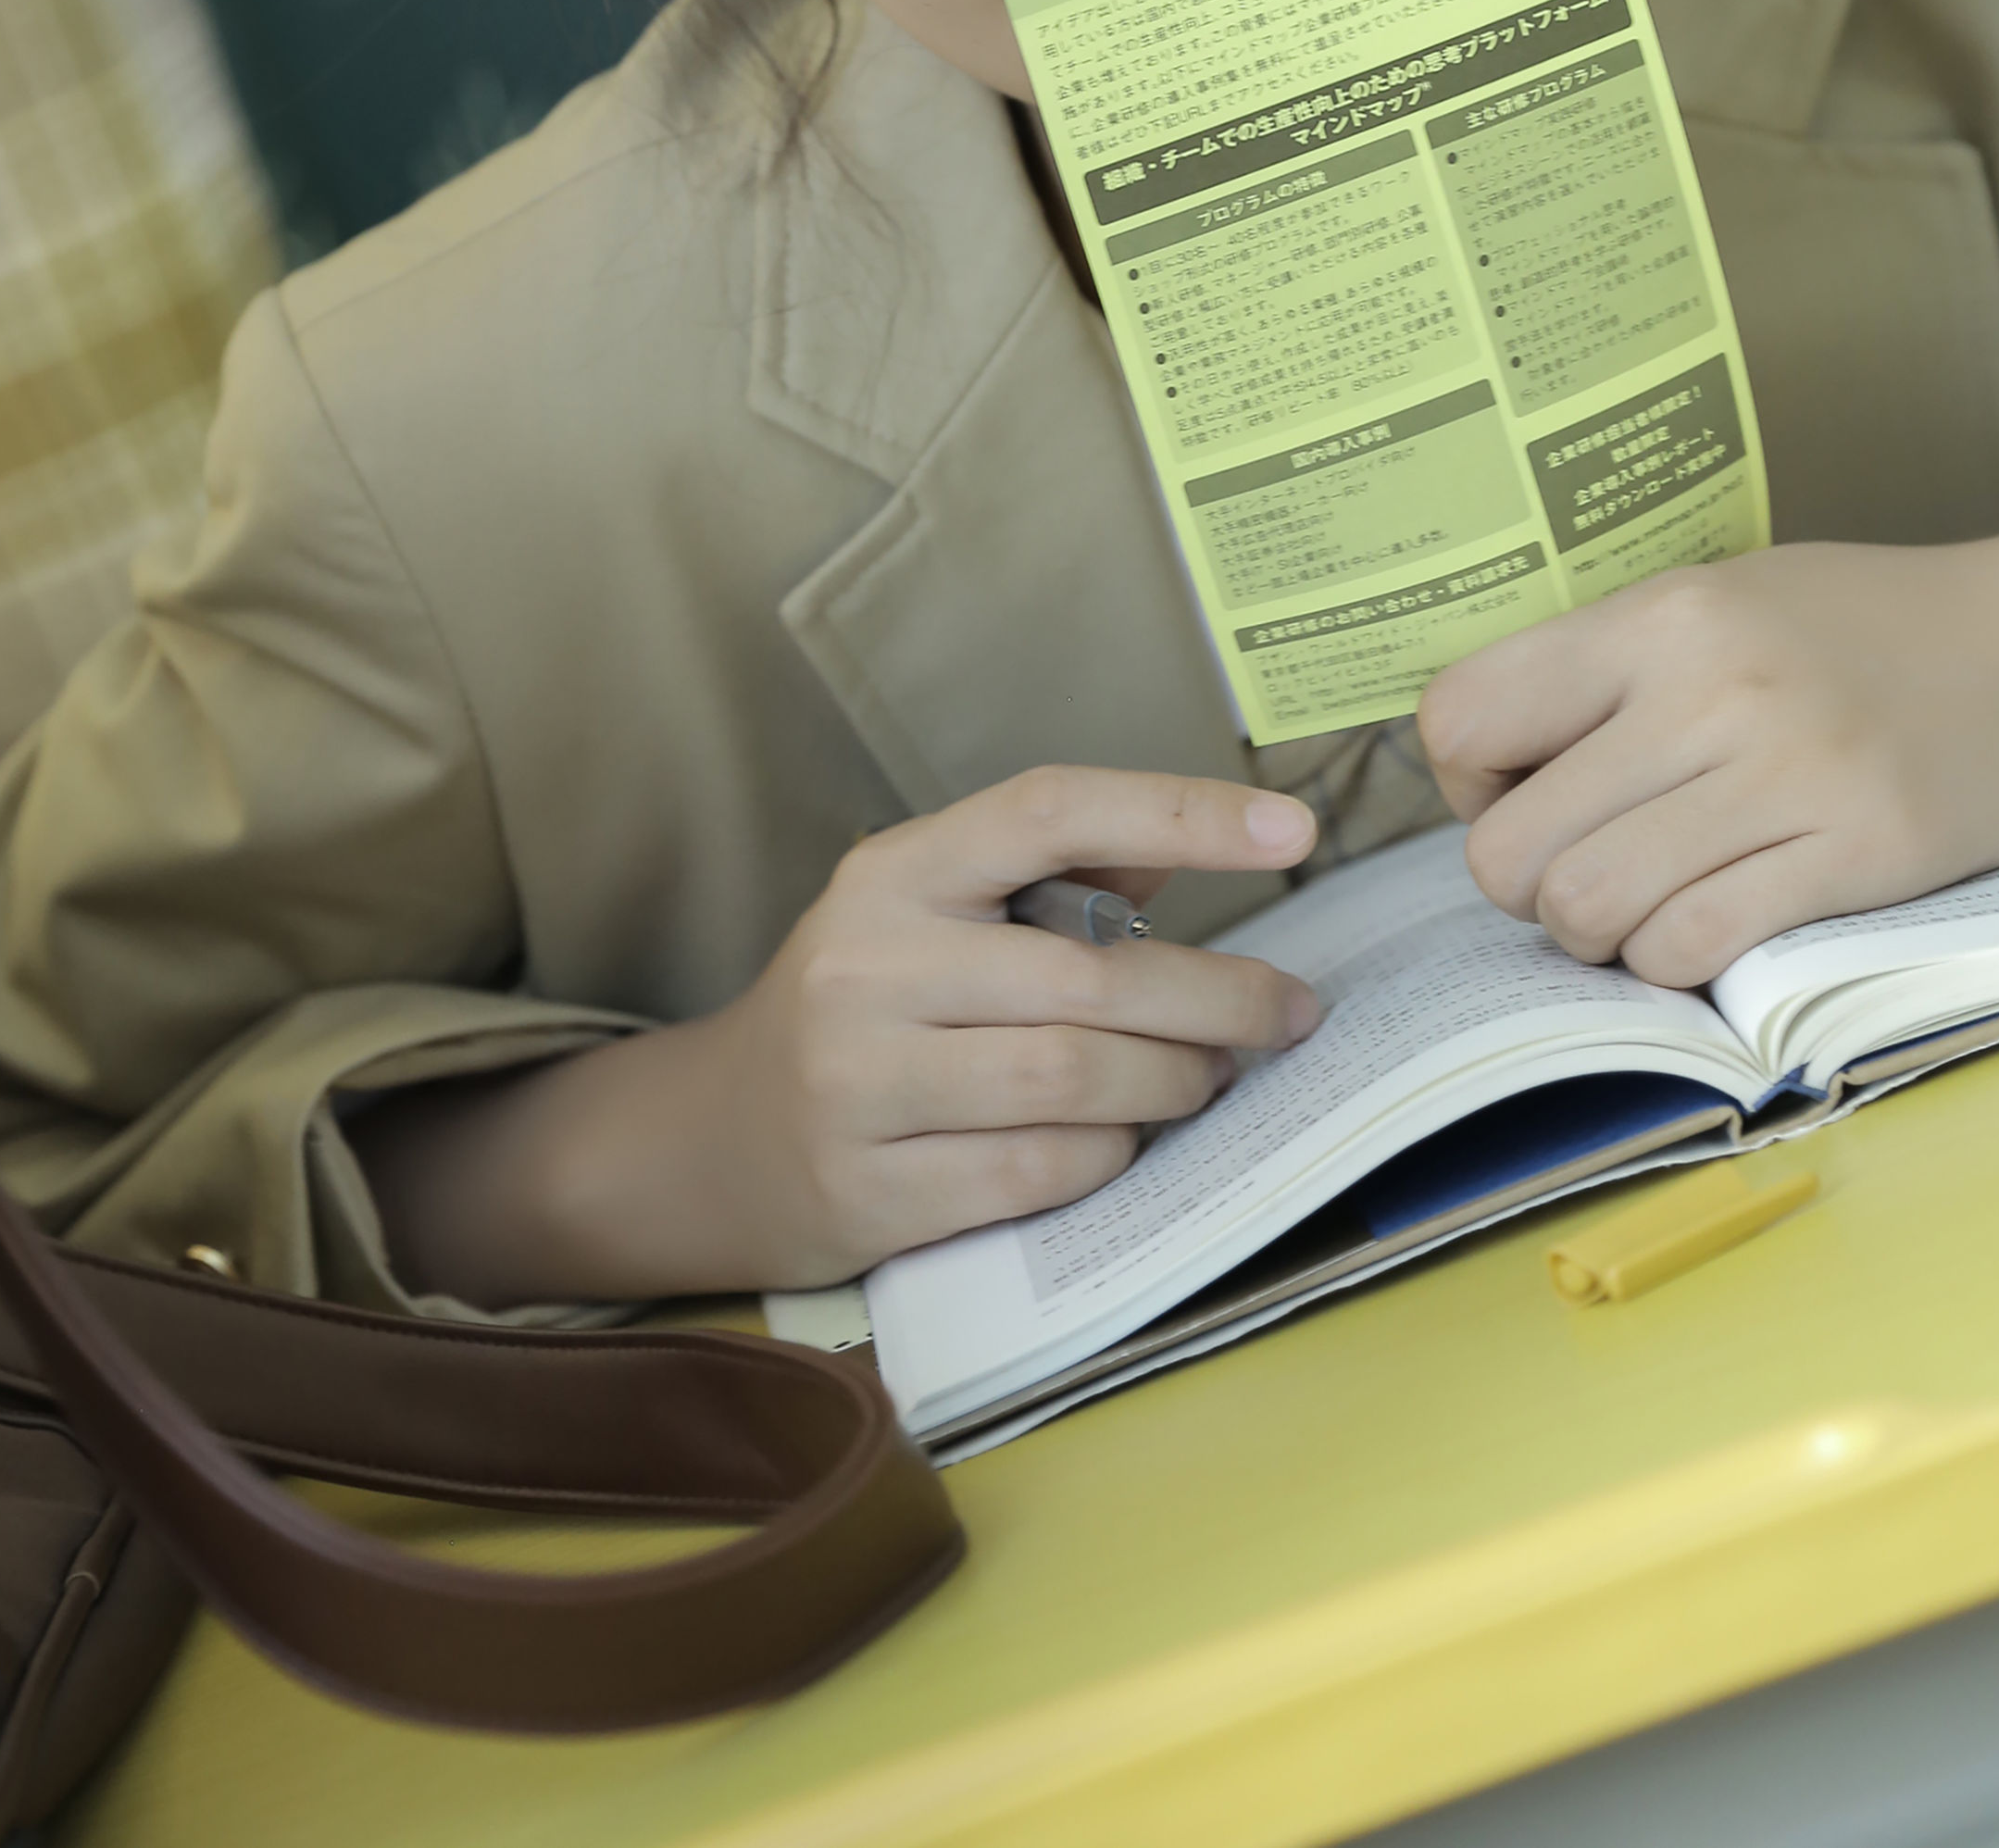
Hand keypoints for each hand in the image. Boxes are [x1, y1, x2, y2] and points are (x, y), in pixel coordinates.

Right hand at [356, 767, 1317, 1301]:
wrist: (708, 1139)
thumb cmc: (860, 1006)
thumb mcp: (929, 913)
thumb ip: (1055, 876)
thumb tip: (1195, 841)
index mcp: (895, 872)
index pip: (1050, 808)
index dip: (1179, 811)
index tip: (1290, 828)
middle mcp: (870, 964)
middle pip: (1092, 976)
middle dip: (1219, 999)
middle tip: (1287, 1013)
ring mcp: (862, 1082)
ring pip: (1078, 1080)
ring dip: (1174, 1084)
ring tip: (1209, 1078)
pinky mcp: (870, 1190)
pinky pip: (1039, 1172)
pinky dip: (1110, 1158)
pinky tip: (1126, 1142)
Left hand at [1415, 475, 1998, 990]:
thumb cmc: (1883, 626)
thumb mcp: (1732, 597)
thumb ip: (1617, 666)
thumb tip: (1489, 754)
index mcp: (1662, 615)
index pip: (1462, 715)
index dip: (1465, 780)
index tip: (1517, 789)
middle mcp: (1707, 690)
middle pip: (1509, 847)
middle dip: (1524, 881)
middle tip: (1585, 864)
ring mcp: (1785, 777)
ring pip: (1585, 910)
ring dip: (1594, 935)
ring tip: (1646, 901)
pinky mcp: (1858, 857)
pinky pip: (1691, 948)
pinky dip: (1674, 962)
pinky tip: (1713, 925)